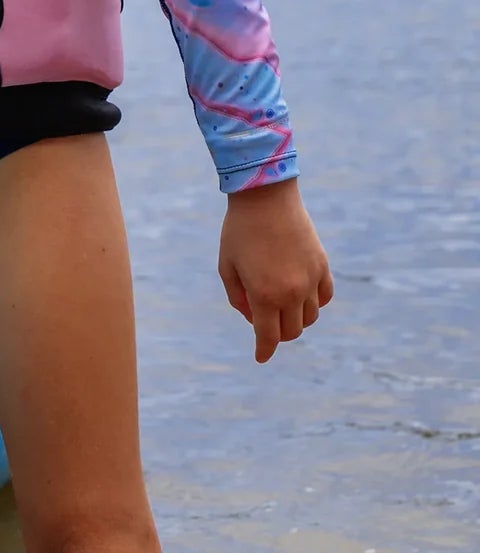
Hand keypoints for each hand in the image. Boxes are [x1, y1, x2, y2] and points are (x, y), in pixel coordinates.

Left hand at [218, 179, 332, 363]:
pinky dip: (315, 303)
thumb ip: (237, 297)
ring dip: (295, 319)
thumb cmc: (239, 230)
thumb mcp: (227, 265)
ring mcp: (310, 279)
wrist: (265, 196)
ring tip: (280, 306)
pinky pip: (325, 297)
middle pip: (291, 331)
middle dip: (276, 334)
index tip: (260, 356)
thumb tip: (252, 318)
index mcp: (264, 295)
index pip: (268, 337)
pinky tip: (302, 296)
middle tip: (264, 323)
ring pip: (310, 318)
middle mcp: (292, 292)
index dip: (263, 351)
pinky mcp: (322, 265)